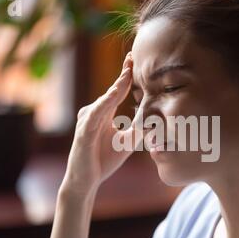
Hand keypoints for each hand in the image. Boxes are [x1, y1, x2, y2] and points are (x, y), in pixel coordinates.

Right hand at [59, 52, 140, 203]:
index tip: (136, 61)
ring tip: (129, 72)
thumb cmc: (103, 160)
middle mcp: (94, 113)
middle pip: (111, 91)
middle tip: (134, 57)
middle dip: (123, 75)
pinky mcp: (83, 131)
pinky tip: (114, 94)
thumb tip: (155, 119)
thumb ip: (137, 129)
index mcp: (103, 114)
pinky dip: (105, 104)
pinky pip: (95, 114)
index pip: (117, 91)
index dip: (126, 76)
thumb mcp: (126, 142)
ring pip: (105, 100)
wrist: (86, 180)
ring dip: (117, 87)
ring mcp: (87, 121)